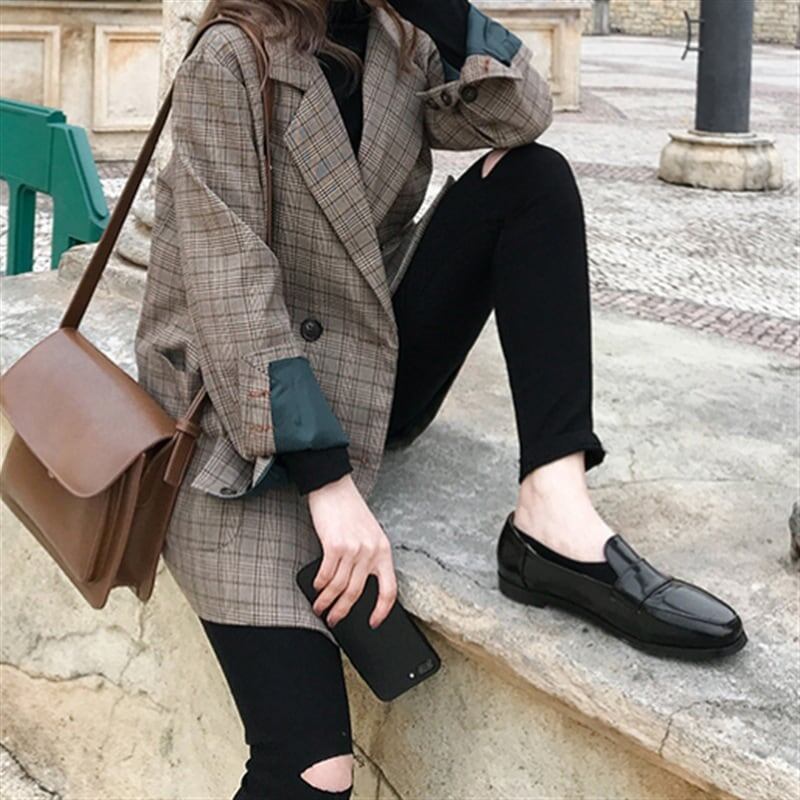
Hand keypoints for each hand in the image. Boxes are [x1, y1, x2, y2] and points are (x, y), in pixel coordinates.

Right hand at [307, 473, 397, 628]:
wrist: (334, 487)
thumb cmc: (350, 511)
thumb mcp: (369, 534)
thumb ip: (368, 558)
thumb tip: (357, 587)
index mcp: (384, 550)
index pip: (390, 589)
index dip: (382, 610)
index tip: (373, 622)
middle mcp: (371, 551)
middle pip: (357, 592)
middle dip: (343, 610)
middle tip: (334, 620)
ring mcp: (353, 549)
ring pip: (339, 587)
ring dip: (327, 601)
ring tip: (320, 607)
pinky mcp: (335, 545)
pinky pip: (326, 575)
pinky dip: (320, 585)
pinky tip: (316, 588)